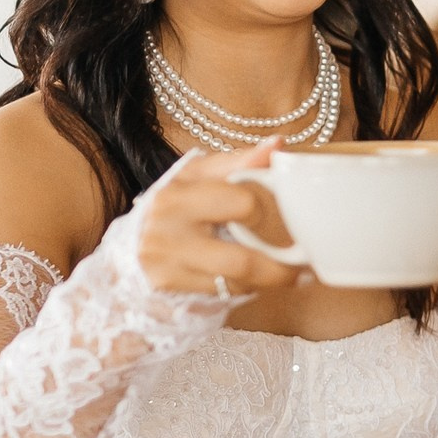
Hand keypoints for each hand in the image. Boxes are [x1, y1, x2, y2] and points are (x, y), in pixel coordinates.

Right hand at [135, 141, 306, 297]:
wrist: (135, 241)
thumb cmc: (182, 204)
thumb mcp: (204, 176)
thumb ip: (241, 162)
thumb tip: (278, 145)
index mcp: (181, 188)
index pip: (243, 204)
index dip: (269, 215)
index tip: (284, 220)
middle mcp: (167, 223)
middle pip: (243, 260)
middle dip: (279, 265)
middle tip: (301, 262)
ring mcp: (163, 257)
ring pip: (237, 280)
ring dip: (267, 280)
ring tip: (288, 274)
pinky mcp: (166, 283)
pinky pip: (223, 292)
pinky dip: (245, 288)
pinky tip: (254, 281)